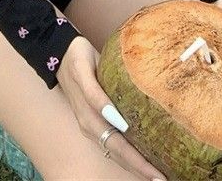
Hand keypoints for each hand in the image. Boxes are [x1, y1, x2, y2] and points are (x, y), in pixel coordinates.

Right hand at [58, 36, 167, 180]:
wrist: (59, 54)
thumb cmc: (76, 58)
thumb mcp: (84, 70)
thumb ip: (95, 94)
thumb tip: (114, 117)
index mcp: (89, 116)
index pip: (118, 144)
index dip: (137, 159)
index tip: (156, 171)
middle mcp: (90, 126)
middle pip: (118, 153)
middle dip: (140, 168)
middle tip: (162, 179)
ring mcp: (90, 126)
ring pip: (115, 152)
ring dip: (135, 165)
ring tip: (155, 174)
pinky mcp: (93, 122)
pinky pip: (111, 144)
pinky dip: (127, 155)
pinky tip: (141, 157)